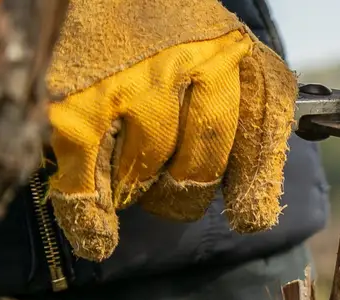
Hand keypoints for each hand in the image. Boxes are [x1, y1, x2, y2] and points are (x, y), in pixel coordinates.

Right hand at [0, 0, 297, 261]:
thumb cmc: (137, 11)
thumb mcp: (198, 31)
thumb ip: (230, 88)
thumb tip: (249, 178)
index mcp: (230, 48)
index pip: (264, 126)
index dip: (258, 180)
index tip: (249, 218)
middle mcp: (192, 67)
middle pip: (204, 162)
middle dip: (188, 192)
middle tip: (173, 199)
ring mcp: (133, 90)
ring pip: (149, 174)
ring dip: (139, 192)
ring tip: (127, 185)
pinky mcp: (75, 110)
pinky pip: (89, 183)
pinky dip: (90, 215)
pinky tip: (95, 236)